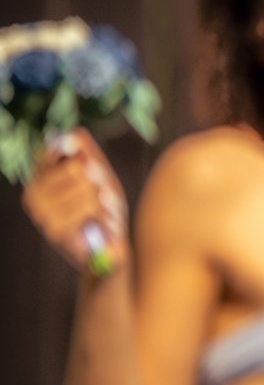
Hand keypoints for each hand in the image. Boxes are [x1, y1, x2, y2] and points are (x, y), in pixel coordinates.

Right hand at [21, 129, 128, 275]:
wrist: (110, 252)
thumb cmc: (104, 211)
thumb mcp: (100, 179)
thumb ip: (87, 154)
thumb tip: (75, 132)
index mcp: (40, 179)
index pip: (51, 151)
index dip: (72, 150)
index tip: (86, 157)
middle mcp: (33, 194)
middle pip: (76, 167)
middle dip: (99, 182)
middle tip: (103, 200)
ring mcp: (40, 214)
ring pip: (84, 187)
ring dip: (104, 201)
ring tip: (102, 215)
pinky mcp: (53, 230)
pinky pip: (88, 206)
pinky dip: (103, 215)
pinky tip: (101, 226)